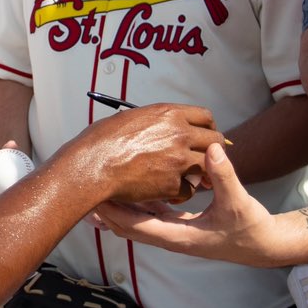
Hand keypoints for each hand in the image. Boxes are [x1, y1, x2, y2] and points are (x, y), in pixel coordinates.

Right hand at [52, 103, 219, 206]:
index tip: (203, 137)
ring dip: (198, 174)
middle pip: (214, 141)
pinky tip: (169, 192)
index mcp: (169, 114)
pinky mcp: (172, 184)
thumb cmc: (102, 140)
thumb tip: (161, 125)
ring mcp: (178, 160)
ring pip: (206, 167)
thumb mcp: (131, 117)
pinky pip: (188, 190)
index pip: (205, 117)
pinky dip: (181, 193)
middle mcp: (179, 134)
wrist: (93, 165)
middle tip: (204, 162)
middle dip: (212, 152)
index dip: (208, 128)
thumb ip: (154, 121)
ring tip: (186, 179)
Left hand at [94, 143, 296, 264]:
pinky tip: (129, 186)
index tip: (98, 196)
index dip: (115, 212)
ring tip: (98, 187)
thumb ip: (223, 177)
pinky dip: (136, 203)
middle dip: (108, 210)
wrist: (263, 245)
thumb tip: (211, 151)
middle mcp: (171, 237)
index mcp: (179, 237)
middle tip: (87, 189)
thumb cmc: (250, 228)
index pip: (137, 226)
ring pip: (137, 220)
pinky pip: (150, 214)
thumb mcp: (238, 201)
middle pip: (129, 225)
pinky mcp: (179, 225)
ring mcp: (173, 232)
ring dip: (118, 206)